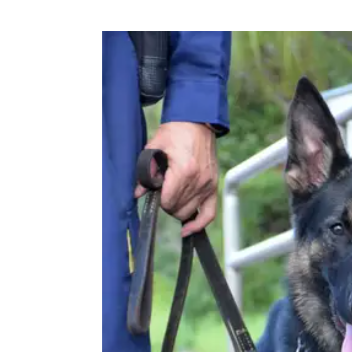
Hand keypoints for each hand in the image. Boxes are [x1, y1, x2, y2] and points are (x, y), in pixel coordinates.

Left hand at [138, 120, 218, 236]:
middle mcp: (199, 181)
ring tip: (173, 196)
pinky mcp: (213, 186)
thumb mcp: (155, 147)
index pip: (168, 201)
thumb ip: (146, 171)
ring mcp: (208, 185)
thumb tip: (138, 192)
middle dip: (167, 204)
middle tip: (163, 191)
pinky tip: (187, 230)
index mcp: (184, 171)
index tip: (156, 189)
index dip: (159, 199)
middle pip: (178, 209)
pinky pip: (209, 214)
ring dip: (178, 209)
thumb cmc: (176, 131)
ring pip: (189, 213)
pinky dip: (198, 224)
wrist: (198, 121)